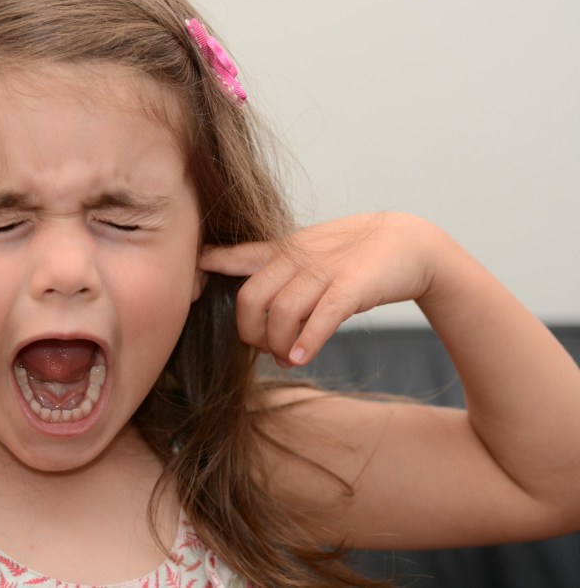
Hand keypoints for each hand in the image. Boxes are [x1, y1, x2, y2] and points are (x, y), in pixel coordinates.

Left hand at [199, 213, 446, 366]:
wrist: (409, 243)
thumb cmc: (353, 257)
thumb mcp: (308, 257)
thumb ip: (277, 276)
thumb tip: (259, 323)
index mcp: (284, 251)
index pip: (238, 256)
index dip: (212, 264)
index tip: (192, 276)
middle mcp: (298, 259)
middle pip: (251, 298)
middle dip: (251, 332)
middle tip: (265, 348)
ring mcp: (324, 271)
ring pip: (282, 312)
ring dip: (279, 345)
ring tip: (288, 358)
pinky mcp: (353, 287)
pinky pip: (322, 316)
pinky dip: (308, 341)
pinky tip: (301, 358)